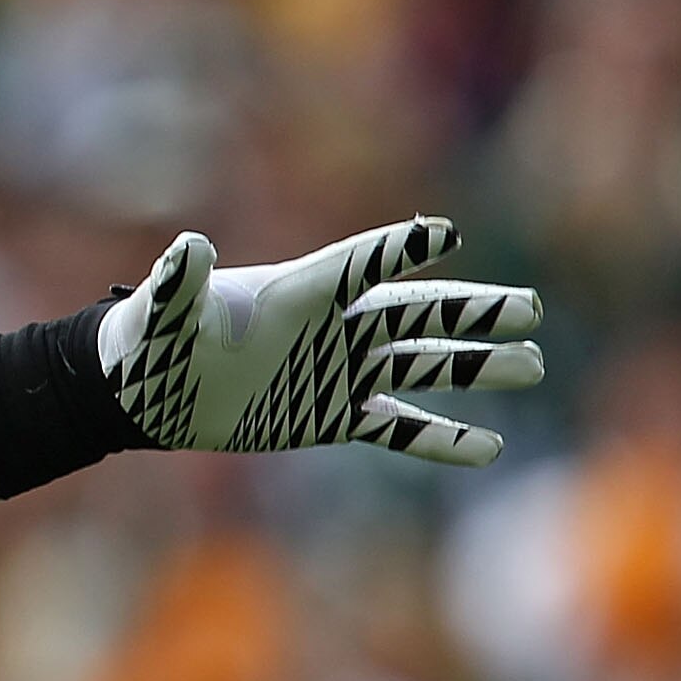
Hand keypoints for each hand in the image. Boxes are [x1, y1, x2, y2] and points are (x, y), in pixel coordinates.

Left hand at [97, 216, 542, 466]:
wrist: (149, 391)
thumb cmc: (153, 339)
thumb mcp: (165, 309)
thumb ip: (179, 278)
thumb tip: (187, 247)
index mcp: (300, 291)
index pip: (360, 264)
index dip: (397, 248)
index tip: (443, 232)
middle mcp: (333, 326)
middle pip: (416, 312)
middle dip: (471, 312)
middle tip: (528, 308)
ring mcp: (339, 370)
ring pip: (422, 364)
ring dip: (475, 366)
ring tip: (531, 363)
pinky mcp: (331, 414)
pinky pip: (398, 425)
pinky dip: (440, 437)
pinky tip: (487, 448)